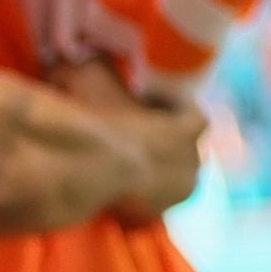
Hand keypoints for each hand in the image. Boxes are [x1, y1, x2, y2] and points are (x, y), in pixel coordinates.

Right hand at [52, 59, 205, 220]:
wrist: (89, 171)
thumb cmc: (98, 119)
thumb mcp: (91, 76)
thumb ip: (91, 65)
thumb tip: (77, 55)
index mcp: (191, 126)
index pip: (192, 115)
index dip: (168, 108)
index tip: (143, 105)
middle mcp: (193, 160)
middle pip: (184, 150)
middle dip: (162, 144)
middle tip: (131, 138)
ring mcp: (177, 193)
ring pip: (170, 181)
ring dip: (151, 174)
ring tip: (120, 169)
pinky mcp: (156, 216)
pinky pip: (149, 207)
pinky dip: (135, 200)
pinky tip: (111, 193)